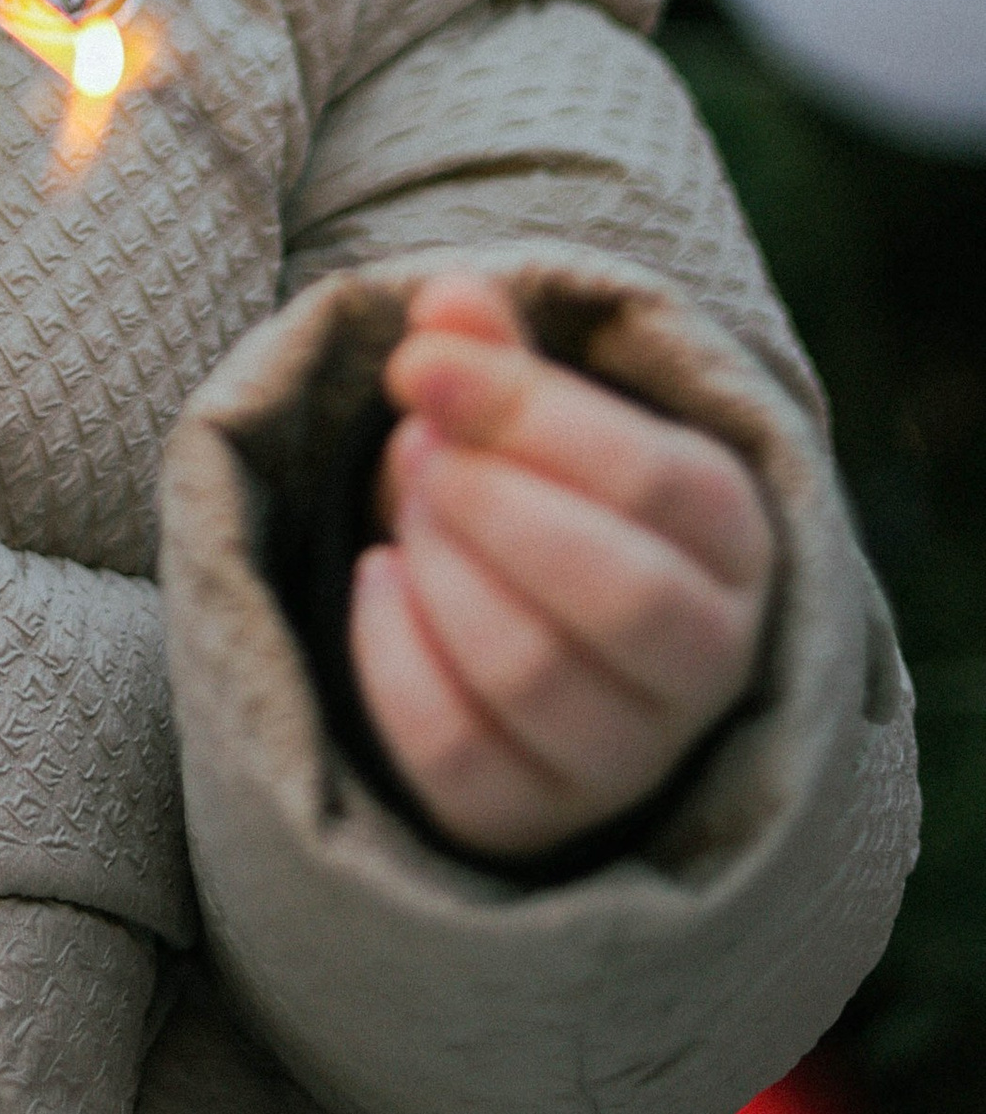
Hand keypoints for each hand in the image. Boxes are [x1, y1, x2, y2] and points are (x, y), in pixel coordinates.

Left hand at [348, 273, 775, 863]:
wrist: (551, 643)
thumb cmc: (550, 498)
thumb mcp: (538, 417)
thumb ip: (499, 353)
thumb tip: (447, 300)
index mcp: (734, 538)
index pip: (651, 477)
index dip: (521, 408)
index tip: (415, 360)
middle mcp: (711, 659)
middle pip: (616, 594)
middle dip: (486, 504)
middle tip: (420, 453)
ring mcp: (633, 753)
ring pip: (531, 672)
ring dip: (439, 566)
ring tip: (408, 510)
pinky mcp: (538, 813)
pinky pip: (456, 748)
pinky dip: (392, 651)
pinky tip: (379, 579)